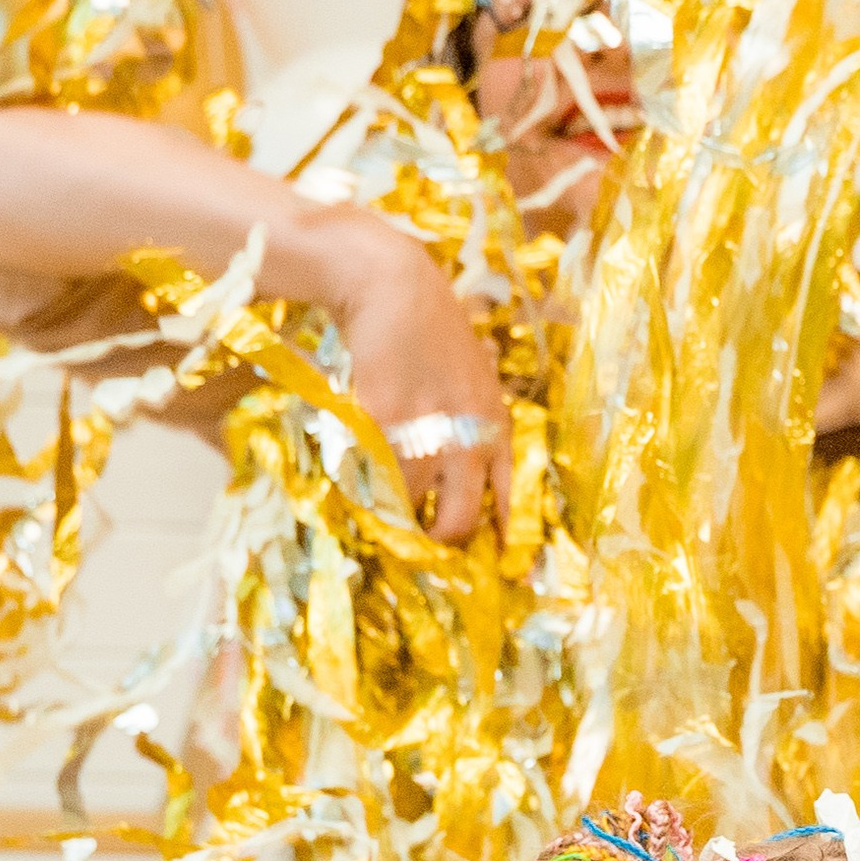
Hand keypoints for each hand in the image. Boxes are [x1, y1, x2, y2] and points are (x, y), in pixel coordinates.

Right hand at [297, 211, 511, 546]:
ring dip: (387, 510)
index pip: (510, 501)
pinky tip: (349, 469)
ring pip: (406, 504)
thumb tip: (453, 486)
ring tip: (373, 502)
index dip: (506, 543)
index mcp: (496, 427)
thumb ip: (473, 429)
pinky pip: (368, 474)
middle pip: (458, 521)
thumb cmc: (431, 333)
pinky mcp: (384, 420)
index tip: (506, 575)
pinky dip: (356, 480)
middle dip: (435, 543)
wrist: (394, 285)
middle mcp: (470, 435)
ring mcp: (427, 429)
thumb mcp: (473, 381)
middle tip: (417, 545)